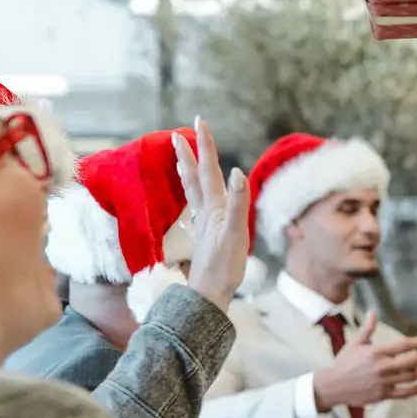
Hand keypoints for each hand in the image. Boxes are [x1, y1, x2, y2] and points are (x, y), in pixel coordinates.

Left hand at [172, 118, 249, 312]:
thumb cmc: (224, 267)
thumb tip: (236, 172)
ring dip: (186, 176)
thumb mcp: (235, 233)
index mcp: (214, 207)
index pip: (209, 169)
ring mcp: (203, 227)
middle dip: (188, 155)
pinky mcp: (204, 241)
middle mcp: (205, 213)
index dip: (206, 145)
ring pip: (192, 195)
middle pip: (194, 178)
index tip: (199, 122)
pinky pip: (194, 219)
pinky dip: (191, 210)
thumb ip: (237, 202)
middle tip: (178, 135)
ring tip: (179, 162)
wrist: (209, 295)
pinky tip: (187, 217)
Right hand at [313, 310, 416, 409]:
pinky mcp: (382, 395)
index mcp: (376, 352)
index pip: (403, 345)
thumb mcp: (355, 343)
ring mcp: (383, 382)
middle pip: (411, 362)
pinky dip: (415, 390)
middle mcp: (382, 367)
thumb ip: (368, 328)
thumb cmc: (344, 363)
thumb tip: (373, 311)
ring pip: (410, 377)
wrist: (333, 386)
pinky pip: (403, 393)